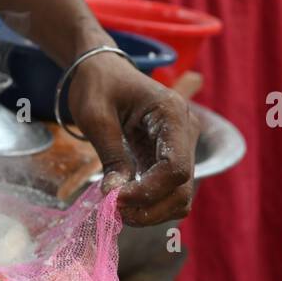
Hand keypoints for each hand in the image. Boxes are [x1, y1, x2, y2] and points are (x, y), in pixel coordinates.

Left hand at [66, 53, 198, 225]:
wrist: (103, 69)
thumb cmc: (97, 85)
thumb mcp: (95, 116)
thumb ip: (110, 156)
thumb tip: (115, 196)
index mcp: (171, 113)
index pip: (176, 167)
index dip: (148, 192)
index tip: (115, 199)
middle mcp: (185, 130)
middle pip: (183, 186)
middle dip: (150, 207)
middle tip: (112, 210)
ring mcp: (182, 145)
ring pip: (180, 195)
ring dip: (151, 211)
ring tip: (116, 207)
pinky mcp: (171, 157)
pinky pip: (169, 190)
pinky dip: (150, 203)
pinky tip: (124, 201)